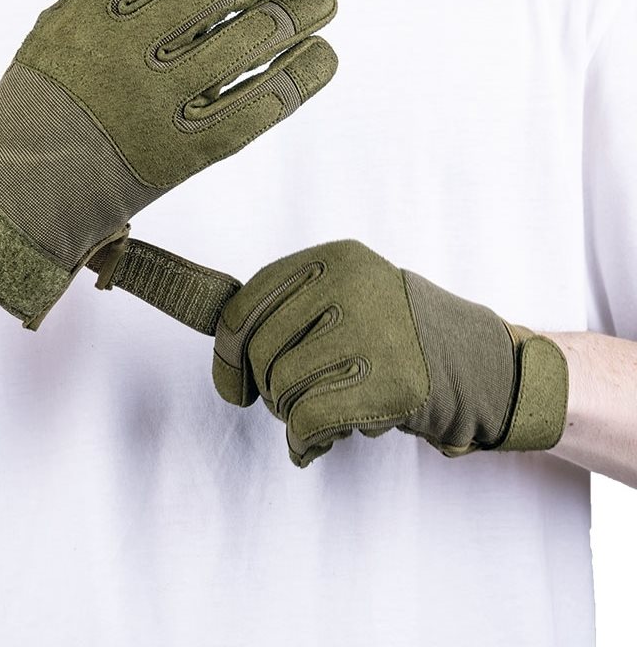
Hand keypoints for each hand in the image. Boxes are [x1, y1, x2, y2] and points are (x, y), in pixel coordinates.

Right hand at [0, 0, 337, 328]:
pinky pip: (259, 106)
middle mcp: (137, 46)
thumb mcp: (62, 21)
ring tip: (326, 0)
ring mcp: (166, 100)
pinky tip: (323, 57)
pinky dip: (300, 78)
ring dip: (303, 12)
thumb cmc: (48, 97)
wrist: (30, 185)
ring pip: (255, 40)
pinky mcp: (191, 149)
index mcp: (102, 5)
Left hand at [212, 240, 567, 466]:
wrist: (479, 363)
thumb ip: (289, 314)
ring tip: (320, 415)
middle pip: (261, 351)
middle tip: (289, 403)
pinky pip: (309, 421)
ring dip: (291, 415)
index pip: (247, 305)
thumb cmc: (394, 335)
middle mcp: (351, 286)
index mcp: (334, 259)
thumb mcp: (345, 297)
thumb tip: (225, 354)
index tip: (232, 384)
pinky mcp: (392, 382)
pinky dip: (303, 443)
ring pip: (283, 387)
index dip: (226, 351)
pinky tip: (316, 445)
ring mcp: (374, 331)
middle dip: (267, 389)